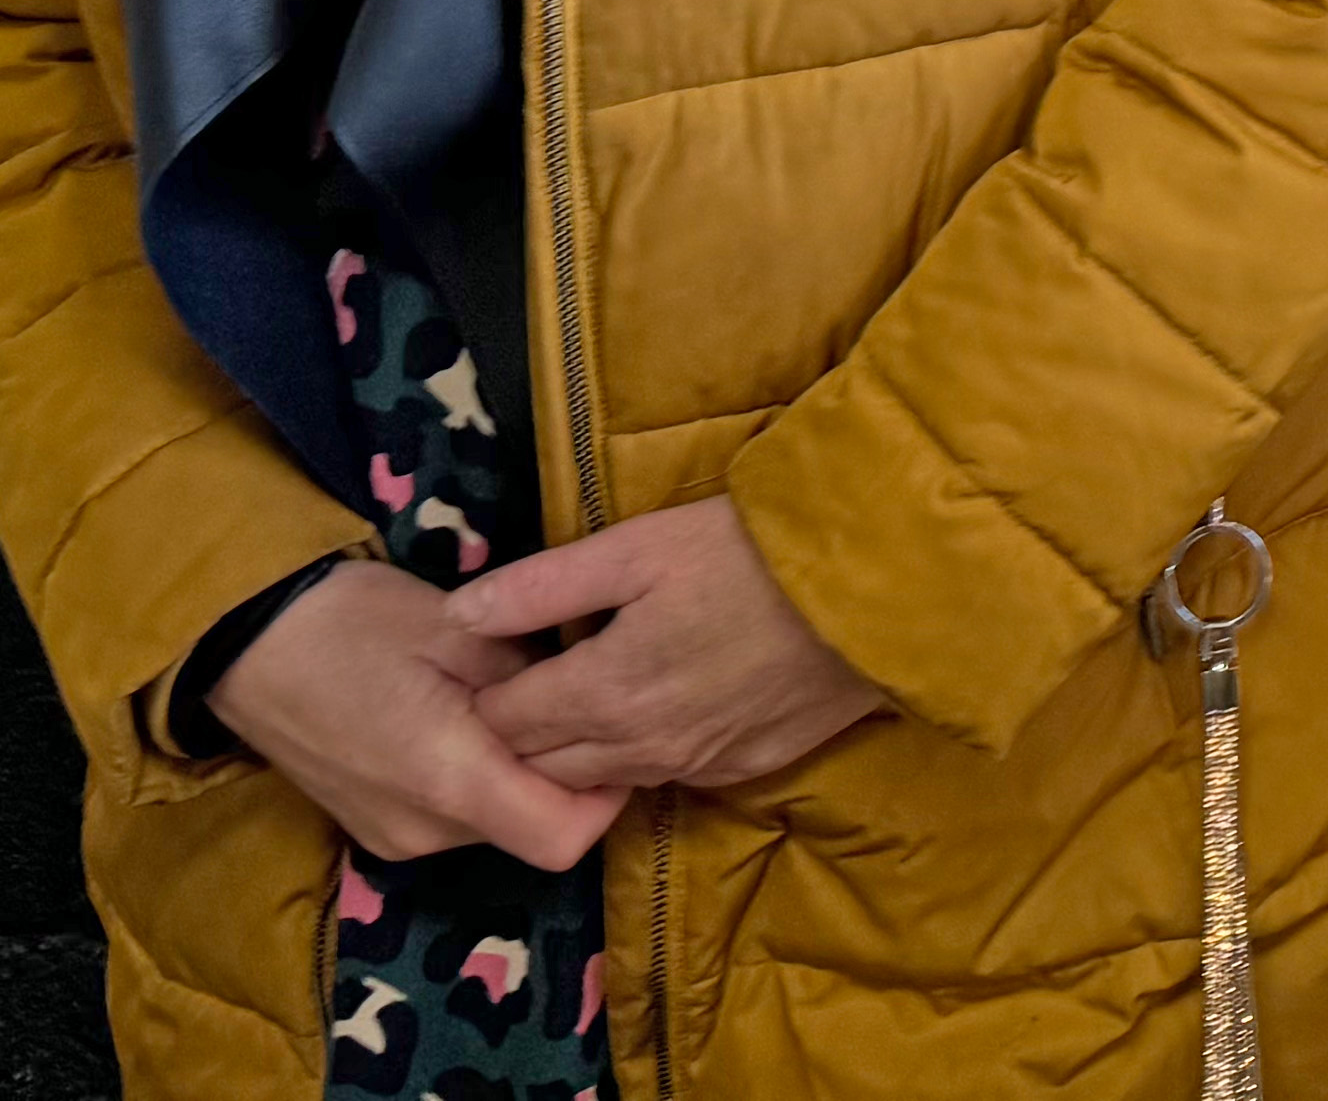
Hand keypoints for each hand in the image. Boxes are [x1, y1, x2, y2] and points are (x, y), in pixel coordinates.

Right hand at [202, 558, 628, 872]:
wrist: (243, 642)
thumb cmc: (351, 620)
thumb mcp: (459, 626)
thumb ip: (530, 674)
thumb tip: (581, 697)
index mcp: (450, 780)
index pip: (562, 838)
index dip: (605, 797)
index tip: (613, 735)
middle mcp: (424, 831)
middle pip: (530, 829)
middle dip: (561, 774)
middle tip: (569, 701)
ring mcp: (394, 838)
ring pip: (491, 823)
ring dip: (514, 774)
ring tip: (506, 699)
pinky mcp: (374, 829)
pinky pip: (450, 818)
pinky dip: (473, 779)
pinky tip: (460, 718)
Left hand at [444, 499, 886, 794]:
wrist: (871, 591)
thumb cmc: (747, 551)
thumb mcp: (637, 548)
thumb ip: (542, 587)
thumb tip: (456, 615)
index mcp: (605, 692)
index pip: (504, 723)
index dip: (484, 693)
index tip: (486, 662)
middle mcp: (641, 749)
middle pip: (544, 765)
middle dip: (519, 732)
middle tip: (525, 680)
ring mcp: (696, 767)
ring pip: (604, 779)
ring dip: (578, 748)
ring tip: (583, 693)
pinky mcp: (743, 770)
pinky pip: (667, 777)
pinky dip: (642, 752)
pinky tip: (655, 706)